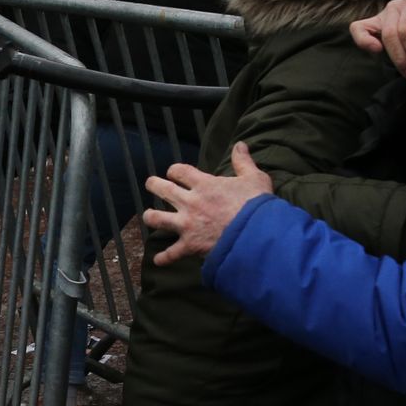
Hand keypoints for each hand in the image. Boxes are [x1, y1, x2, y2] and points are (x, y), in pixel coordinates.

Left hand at [142, 142, 273, 265]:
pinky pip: (172, 253)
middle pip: (163, 189)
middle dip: (154, 185)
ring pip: (157, 218)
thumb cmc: (257, 206)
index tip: (174, 173)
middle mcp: (191, 202)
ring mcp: (187, 224)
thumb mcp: (255, 178)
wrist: (257, 235)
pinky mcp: (190, 245)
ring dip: (150, 217)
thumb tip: (240, 145)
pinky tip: (158, 260)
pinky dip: (164, 258)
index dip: (174, 170)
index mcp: (204, 185)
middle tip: (151, 184)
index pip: (179, 171)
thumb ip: (243, 162)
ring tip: (148, 216)